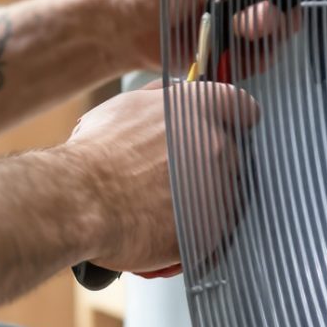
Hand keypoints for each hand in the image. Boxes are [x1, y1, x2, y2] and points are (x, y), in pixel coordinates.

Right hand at [65, 81, 260, 274]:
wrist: (83, 201)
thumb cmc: (98, 154)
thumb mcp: (126, 105)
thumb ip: (161, 97)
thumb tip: (172, 92)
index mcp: (204, 107)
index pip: (243, 109)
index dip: (229, 121)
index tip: (215, 132)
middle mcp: (221, 145)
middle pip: (232, 156)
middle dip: (207, 166)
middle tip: (170, 177)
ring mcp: (222, 190)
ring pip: (224, 196)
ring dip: (200, 201)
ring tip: (158, 206)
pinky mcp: (214, 230)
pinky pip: (212, 232)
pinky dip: (192, 233)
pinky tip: (161, 229)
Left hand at [101, 0, 310, 77]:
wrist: (126, 25)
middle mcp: (247, 1)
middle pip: (289, 12)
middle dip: (277, 15)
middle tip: (257, 13)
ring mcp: (239, 32)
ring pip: (276, 39)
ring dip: (261, 36)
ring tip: (236, 30)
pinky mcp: (230, 59)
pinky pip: (257, 63)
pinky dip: (249, 59)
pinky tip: (230, 50)